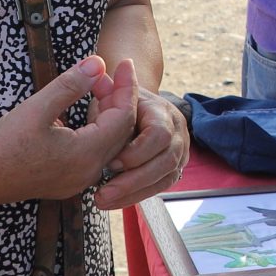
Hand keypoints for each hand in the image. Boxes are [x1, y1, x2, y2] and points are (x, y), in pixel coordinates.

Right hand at [0, 56, 138, 205]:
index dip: (127, 87)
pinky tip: (82, 114)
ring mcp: (78, 181)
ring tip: (93, 88)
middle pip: (121, 132)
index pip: (124, 117)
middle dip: (118, 99)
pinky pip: (95, 154)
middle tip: (101, 74)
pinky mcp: (66, 182)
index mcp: (87, 155)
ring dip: (107, 115)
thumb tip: (98, 63)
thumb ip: (71, 85)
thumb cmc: (1, 145)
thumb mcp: (37, 108)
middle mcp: (89, 173)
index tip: (124, 63)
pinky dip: (96, 131)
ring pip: (109, 144)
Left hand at [92, 60, 188, 209]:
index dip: (137, 151)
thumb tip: (95, 73)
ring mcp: (180, 152)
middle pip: (166, 161)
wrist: (137, 111)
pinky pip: (160, 186)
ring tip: (103, 201)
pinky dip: (138, 196)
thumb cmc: (118, 103)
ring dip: (134, 192)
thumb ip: (104, 87)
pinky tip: (115, 202)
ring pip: (166, 177)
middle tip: (103, 192)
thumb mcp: (110, 94)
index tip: (110, 163)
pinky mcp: (173, 168)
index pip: (159, 134)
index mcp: (162, 112)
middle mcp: (178, 132)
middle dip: (133, 180)